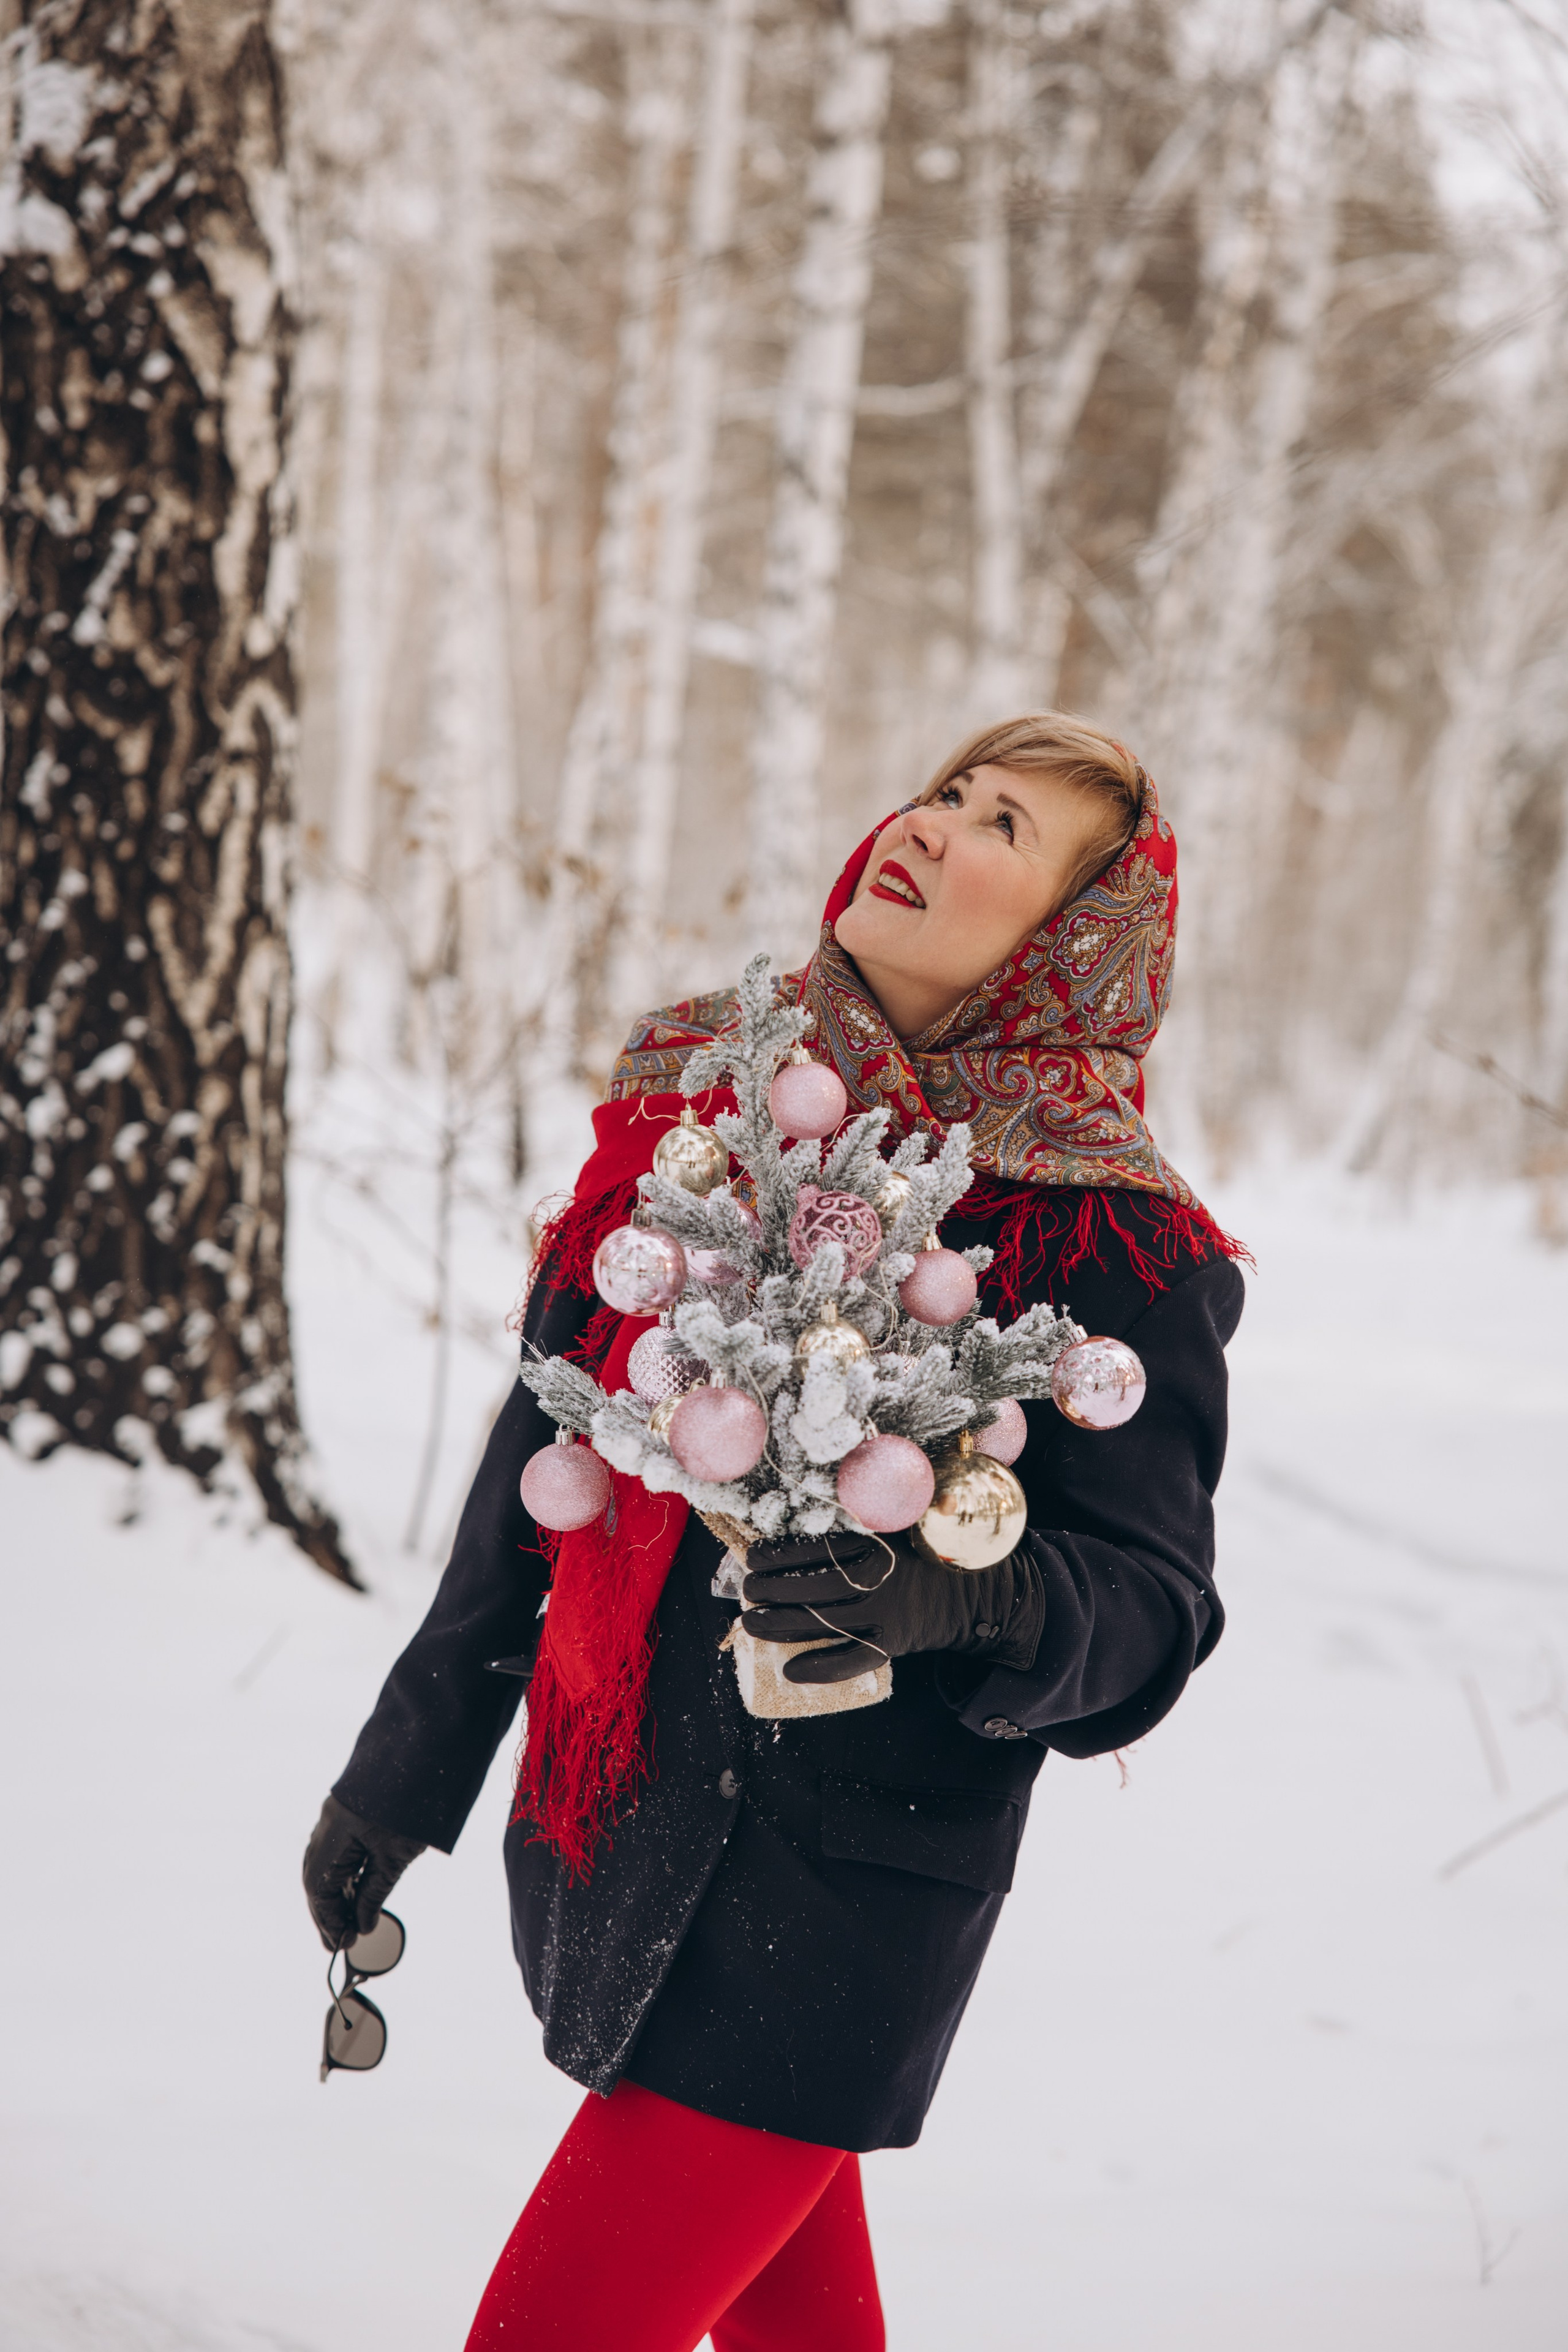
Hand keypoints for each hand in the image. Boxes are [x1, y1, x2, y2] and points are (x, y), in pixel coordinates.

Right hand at [302, 1793, 425, 1950]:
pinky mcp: (351, 1812)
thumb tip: (360, 1926)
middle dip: (327, 1911)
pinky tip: (355, 1892)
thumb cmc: (416, 1806)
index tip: (342, 1943)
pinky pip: (337, 1849)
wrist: (431, 1756)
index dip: (328, 1920)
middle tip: (341, 1940)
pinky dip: (344, 1874)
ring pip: (325, 1863)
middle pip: (316, 1877)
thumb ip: (373, 1894)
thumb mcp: (395, 1857)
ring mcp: (337, 1814)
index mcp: (333, 1832)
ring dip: (335, 1894)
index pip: (318, 1888)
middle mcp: (328, 1821)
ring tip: (349, 1922)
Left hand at [740, 1528, 1041, 1685]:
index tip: (752, 1557)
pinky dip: (820, 1668)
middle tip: (746, 1591)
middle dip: (770, 1590)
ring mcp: (884, 1613)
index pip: (814, 1548)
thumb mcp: (897, 1520)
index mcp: (875, 1543)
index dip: (777, 1554)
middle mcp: (878, 1578)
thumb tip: (814, 1491)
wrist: (973, 1590)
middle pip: (811, 1587)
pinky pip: (851, 1661)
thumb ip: (862, 1508)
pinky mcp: (892, 1644)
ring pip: (822, 1622)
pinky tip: (789, 1669)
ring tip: (750, 1623)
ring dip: (780, 1625)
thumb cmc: (923, 1550)